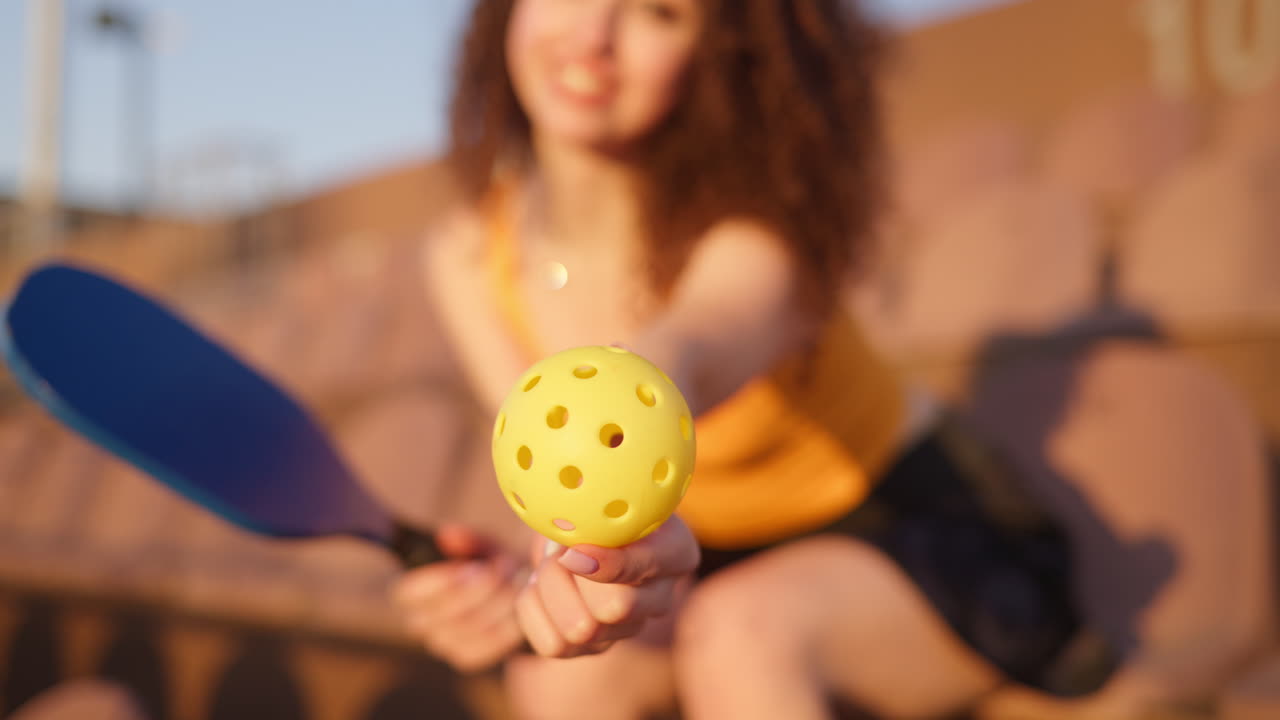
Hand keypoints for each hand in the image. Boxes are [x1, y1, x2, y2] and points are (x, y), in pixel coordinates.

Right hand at [391, 524, 527, 671]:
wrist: (509, 602)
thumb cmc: (490, 569)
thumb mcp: (482, 549)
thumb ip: (468, 541)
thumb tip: (446, 535)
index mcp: (410, 591)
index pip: (410, 592)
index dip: (440, 581)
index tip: (471, 567)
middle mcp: (419, 622)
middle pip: (443, 611)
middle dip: (480, 588)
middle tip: (506, 570)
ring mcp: (441, 644)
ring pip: (468, 628)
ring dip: (498, 603)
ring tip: (517, 584)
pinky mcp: (466, 658)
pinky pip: (486, 645)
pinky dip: (507, 625)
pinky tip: (519, 608)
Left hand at [515, 515, 699, 657]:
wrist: (577, 529)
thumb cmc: (594, 504)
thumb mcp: (600, 495)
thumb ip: (595, 510)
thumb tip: (572, 548)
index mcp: (677, 553)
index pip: (646, 569)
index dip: (606, 563)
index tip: (571, 550)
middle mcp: (660, 598)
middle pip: (615, 608)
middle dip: (573, 576)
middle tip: (559, 552)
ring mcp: (628, 629)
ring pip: (581, 630)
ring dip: (550, 592)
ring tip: (548, 566)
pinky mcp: (592, 648)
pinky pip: (553, 646)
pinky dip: (534, 612)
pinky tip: (539, 588)